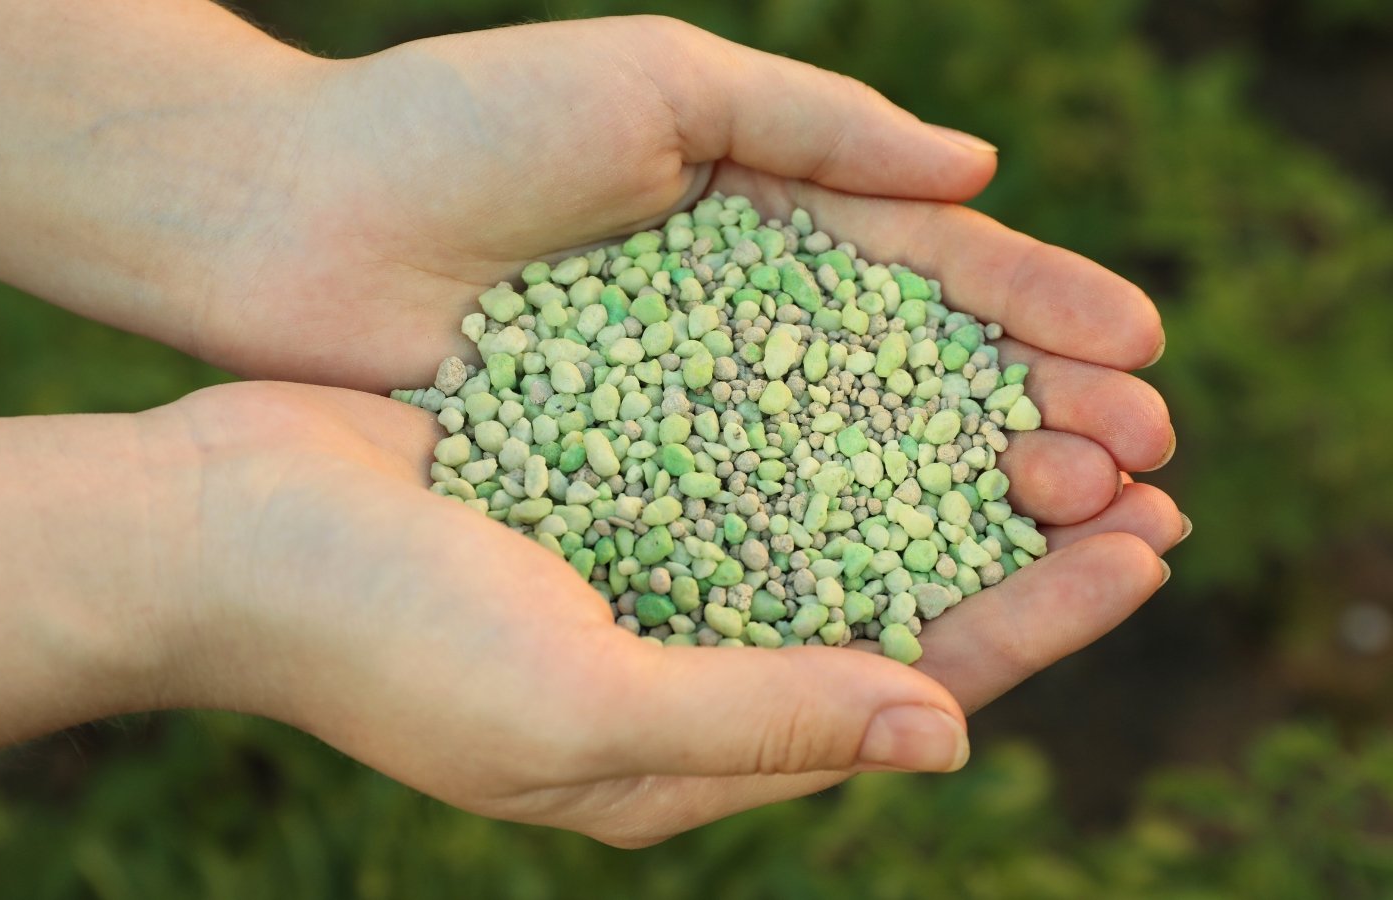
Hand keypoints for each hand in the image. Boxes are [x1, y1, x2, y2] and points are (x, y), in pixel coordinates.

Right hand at [149, 381, 1183, 847]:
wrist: (218, 523)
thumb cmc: (379, 637)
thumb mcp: (579, 710)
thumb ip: (760, 722)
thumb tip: (944, 731)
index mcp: (681, 748)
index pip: (900, 692)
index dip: (1033, 627)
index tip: (1144, 552)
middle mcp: (677, 655)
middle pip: (888, 596)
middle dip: (1014, 541)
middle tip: (1144, 467)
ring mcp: (640, 554)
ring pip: (832, 508)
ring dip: (940, 456)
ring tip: (1053, 397)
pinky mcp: (605, 464)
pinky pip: (747, 434)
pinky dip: (832, 398)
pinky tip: (904, 342)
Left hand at [191, 16, 1175, 521]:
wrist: (284, 219)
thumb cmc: (460, 127)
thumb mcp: (658, 84)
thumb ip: (816, 124)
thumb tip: (976, 167)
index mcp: (755, 218)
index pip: (925, 273)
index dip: (1034, 312)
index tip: (1140, 354)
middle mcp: (732, 326)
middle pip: (909, 380)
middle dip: (1030, 416)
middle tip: (1143, 468)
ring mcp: (677, 414)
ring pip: (847, 462)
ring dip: (964, 493)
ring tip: (1079, 523)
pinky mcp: (614, 484)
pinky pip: (741, 523)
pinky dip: (835, 548)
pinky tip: (926, 579)